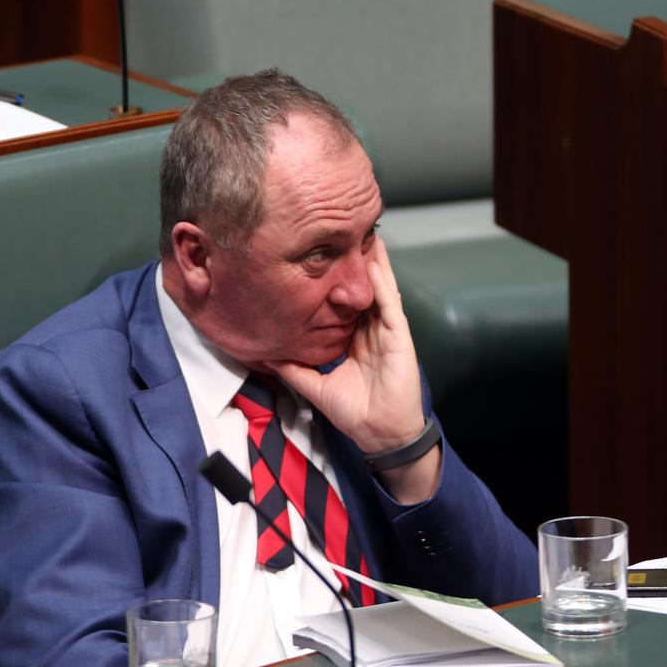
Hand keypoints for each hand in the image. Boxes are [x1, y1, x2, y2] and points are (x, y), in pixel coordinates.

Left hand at [265, 238, 439, 502]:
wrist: (380, 434)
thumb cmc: (355, 412)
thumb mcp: (315, 387)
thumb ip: (294, 370)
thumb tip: (268, 355)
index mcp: (355, 339)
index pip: (344, 302)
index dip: (335, 280)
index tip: (321, 257)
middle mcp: (371, 330)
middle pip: (363, 288)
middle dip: (356, 262)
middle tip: (345, 232)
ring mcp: (386, 331)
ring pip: (379, 288)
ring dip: (373, 262)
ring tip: (365, 234)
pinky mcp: (399, 336)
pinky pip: (389, 305)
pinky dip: (382, 283)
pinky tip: (374, 262)